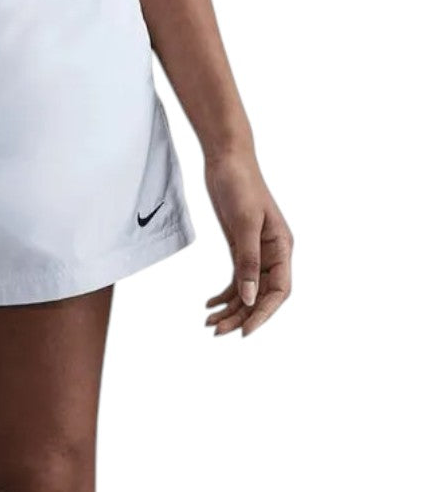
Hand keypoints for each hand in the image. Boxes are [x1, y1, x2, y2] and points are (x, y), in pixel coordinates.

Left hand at [204, 149, 292, 336]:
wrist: (228, 160)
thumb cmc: (240, 185)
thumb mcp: (244, 225)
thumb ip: (248, 262)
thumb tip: (250, 298)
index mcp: (282, 246)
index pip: (280, 290)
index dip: (264, 313)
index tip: (245, 330)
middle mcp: (273, 252)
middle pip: (262, 295)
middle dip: (242, 315)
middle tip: (218, 331)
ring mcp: (257, 251)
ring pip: (248, 290)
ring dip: (231, 309)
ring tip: (209, 323)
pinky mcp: (241, 246)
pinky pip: (237, 278)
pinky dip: (225, 294)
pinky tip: (210, 304)